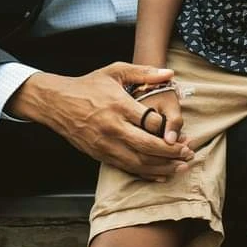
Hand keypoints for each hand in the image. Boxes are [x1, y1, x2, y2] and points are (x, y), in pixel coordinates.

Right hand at [9, 62, 193, 180]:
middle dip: (171, 152)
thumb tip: (170, 73)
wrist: (57, 103)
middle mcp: (112, 128)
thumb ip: (144, 71)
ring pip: (137, 162)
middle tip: (189, 152)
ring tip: (181, 166)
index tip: (184, 133)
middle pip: (147, 146)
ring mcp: (105, 144)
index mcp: (119, 105)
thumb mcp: (115, 71)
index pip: (150, 122)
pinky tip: (161, 175)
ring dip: (162, 166)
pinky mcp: (99, 155)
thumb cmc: (89, 85)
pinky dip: (145, 173)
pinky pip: (126, 168)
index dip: (169, 130)